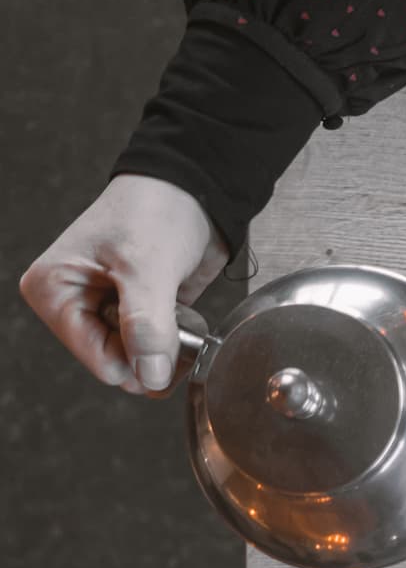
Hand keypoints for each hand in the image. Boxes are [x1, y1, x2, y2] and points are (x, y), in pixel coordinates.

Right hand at [19, 175, 227, 394]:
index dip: (139, 360)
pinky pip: (154, 349)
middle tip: (172, 317)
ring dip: (166, 346)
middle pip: (118, 364)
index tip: (166, 337)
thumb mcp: (146, 268)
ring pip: (139, 361)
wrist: (191, 193)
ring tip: (173, 307)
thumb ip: (147, 326)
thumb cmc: (154, 212)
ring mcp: (103, 310)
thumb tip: (150, 374)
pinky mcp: (134, 313)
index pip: (98, 360)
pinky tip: (178, 311)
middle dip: (152, 352)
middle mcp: (72, 304)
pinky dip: (175, 340)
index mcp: (53, 291)